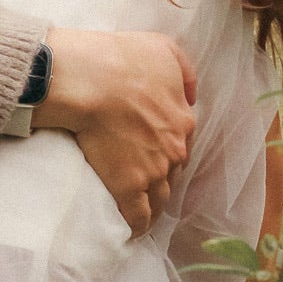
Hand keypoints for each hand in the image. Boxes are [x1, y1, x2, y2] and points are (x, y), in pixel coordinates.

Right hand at [34, 27, 195, 236]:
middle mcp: (174, 149)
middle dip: (162, 175)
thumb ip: (183, 70)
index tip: (156, 151)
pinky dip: (137, 226)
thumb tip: (191, 94)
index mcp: (182, 118)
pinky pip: (138, 217)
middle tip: (144, 178)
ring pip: (160, 197)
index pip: (182, 141)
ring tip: (141, 210)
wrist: (91, 80)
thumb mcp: (163, 49)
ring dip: (153, 204)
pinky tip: (131, 232)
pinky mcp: (128, 187)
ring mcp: (153, 171)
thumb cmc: (122, 58)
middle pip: (173, 171)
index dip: (169, 147)